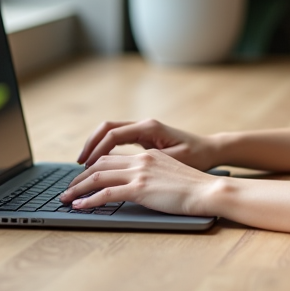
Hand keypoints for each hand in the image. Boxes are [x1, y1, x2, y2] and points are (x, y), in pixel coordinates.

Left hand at [61, 150, 222, 216]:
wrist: (208, 190)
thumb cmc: (195, 188)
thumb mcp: (171, 174)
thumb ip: (154, 175)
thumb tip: (142, 187)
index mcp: (148, 155)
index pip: (112, 156)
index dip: (93, 166)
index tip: (83, 177)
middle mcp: (141, 160)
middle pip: (100, 164)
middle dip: (80, 177)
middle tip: (68, 189)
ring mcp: (140, 173)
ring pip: (98, 176)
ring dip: (77, 188)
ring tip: (66, 198)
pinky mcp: (140, 189)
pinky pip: (106, 193)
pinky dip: (89, 200)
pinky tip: (79, 206)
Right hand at [76, 118, 216, 170]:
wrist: (210, 150)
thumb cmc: (196, 156)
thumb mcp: (175, 160)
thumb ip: (152, 160)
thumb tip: (129, 166)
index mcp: (149, 128)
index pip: (113, 135)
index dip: (97, 150)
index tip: (86, 165)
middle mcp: (144, 125)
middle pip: (106, 128)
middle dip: (90, 145)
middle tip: (79, 163)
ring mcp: (143, 129)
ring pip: (110, 132)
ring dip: (96, 146)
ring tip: (84, 163)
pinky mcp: (144, 137)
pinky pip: (118, 139)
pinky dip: (106, 148)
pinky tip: (100, 162)